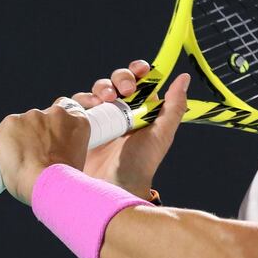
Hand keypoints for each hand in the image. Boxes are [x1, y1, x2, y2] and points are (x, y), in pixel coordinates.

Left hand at [0, 102, 90, 204]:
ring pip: (23, 123)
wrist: (45, 183)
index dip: (55, 124)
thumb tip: (54, 151)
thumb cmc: (62, 180)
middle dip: (36, 131)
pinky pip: (4, 131)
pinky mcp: (12, 121)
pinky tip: (7, 158)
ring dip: (20, 136)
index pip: (66, 110)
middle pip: (42, 117)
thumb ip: (67, 145)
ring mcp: (34, 116)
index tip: (50, 134)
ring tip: (20, 159)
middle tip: (34, 152)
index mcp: (78, 122)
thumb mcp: (77, 158)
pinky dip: (2, 143)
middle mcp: (57, 114)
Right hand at [72, 60, 189, 198]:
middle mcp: (119, 111)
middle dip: (118, 79)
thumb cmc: (141, 164)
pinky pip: (73, 105)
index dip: (138, 71)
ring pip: (94, 90)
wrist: (113, 187)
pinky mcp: (79, 126)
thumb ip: (174, 107)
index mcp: (141, 109)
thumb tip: (184, 78)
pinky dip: (78, 101)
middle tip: (122, 92)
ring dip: (99, 89)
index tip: (140, 71)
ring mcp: (99, 118)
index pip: (139, 81)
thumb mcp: (162, 134)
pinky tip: (86, 110)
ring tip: (103, 102)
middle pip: (115, 81)